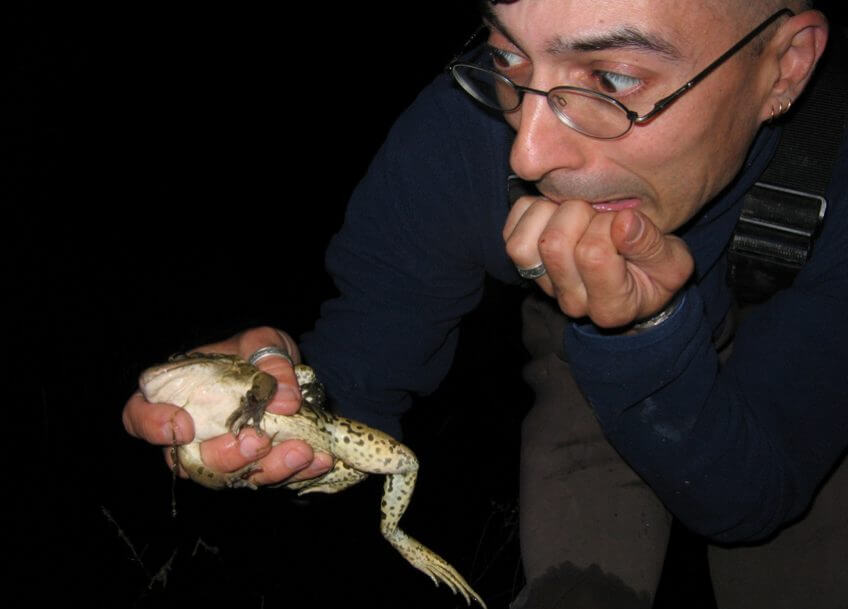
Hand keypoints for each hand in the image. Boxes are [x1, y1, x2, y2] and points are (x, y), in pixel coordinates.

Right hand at [122, 326, 333, 485]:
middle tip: (258, 441)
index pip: (138, 415)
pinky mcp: (252, 470)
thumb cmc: (259, 353)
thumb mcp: (265, 342)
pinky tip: (319, 459)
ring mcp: (221, 455)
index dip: (151, 425)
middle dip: (224, 456)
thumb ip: (270, 361)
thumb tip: (285, 399)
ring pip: (229, 479)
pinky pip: (266, 480)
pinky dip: (296, 472)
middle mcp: (192, 433)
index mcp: (176, 393)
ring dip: (266, 470)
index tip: (184, 426)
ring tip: (302, 452)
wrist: (291, 375)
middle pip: (187, 461)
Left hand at [504, 196, 693, 327]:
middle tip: (600, 214)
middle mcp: (572, 302)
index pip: (592, 254)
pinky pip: (510, 235)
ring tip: (578, 212)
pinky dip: (530, 213)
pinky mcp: (526, 267)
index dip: (609, 225)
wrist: (635, 283)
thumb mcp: (672, 262)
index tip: (624, 222)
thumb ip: (652, 246)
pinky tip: (557, 210)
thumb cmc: (655, 272)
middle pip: (554, 245)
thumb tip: (623, 222)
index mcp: (611, 307)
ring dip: (549, 215)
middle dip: (579, 215)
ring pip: (523, 246)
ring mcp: (545, 286)